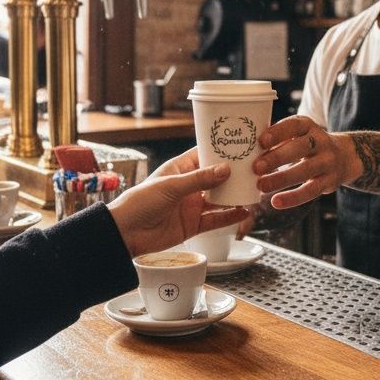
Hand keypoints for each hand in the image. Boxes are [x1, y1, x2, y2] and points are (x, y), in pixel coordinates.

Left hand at [107, 147, 249, 258]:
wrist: (126, 234)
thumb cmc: (140, 202)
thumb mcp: (171, 186)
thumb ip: (199, 179)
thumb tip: (225, 169)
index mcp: (180, 169)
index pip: (204, 155)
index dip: (221, 151)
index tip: (241, 146)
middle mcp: (188, 186)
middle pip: (216, 177)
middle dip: (233, 174)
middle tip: (254, 169)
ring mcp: (191, 205)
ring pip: (219, 199)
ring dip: (235, 196)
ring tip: (253, 190)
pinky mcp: (193, 224)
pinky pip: (216, 219)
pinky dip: (230, 216)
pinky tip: (244, 212)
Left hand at [253, 115, 360, 210]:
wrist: (344, 157)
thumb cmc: (307, 145)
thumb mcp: (298, 134)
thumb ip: (278, 139)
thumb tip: (245, 147)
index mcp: (308, 126)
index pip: (294, 125)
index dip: (278, 132)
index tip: (261, 141)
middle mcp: (320, 141)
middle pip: (300, 148)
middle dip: (277, 157)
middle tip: (256, 167)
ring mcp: (327, 161)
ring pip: (305, 170)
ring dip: (282, 179)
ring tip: (261, 186)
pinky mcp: (329, 181)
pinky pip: (311, 191)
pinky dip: (293, 198)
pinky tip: (276, 202)